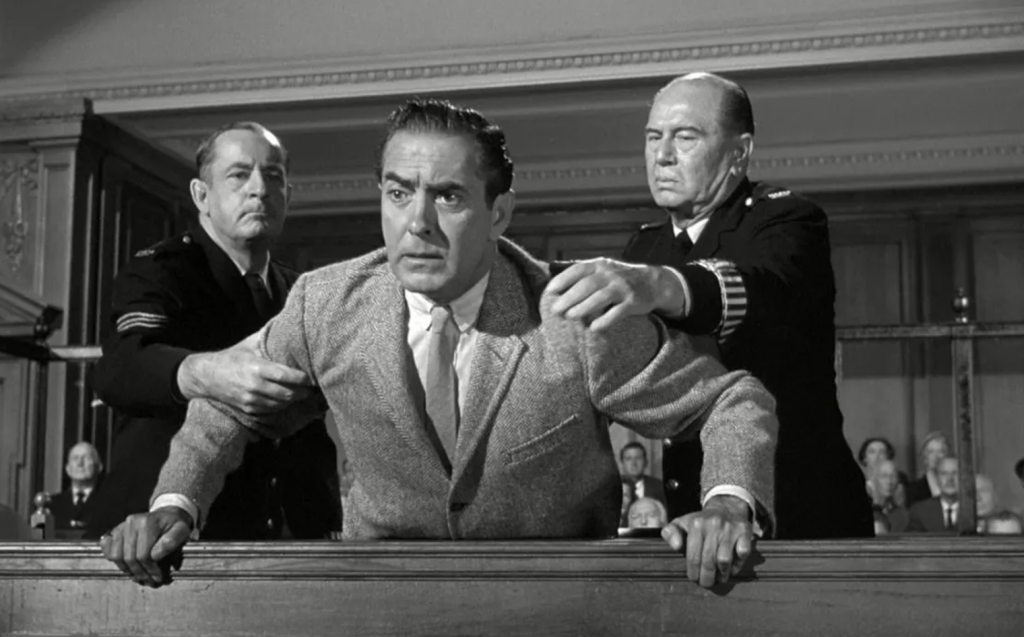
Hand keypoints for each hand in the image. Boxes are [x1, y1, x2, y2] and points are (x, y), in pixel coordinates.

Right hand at [99, 506, 192, 587]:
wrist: (166, 515)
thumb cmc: (174, 525)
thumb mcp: (181, 531)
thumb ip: (171, 542)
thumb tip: (155, 555)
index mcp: (147, 522)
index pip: (143, 554)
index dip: (150, 570)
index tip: (158, 578)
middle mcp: (131, 523)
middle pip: (129, 557)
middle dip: (140, 573)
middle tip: (149, 581)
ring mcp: (121, 526)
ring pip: (117, 556)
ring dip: (127, 570)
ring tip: (139, 576)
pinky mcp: (115, 531)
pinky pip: (108, 549)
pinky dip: (115, 560)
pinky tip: (127, 567)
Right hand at [177, 334, 311, 413]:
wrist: (206, 376)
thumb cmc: (232, 357)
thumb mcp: (249, 344)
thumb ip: (268, 336)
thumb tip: (288, 321)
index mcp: (257, 367)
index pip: (287, 376)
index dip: (303, 378)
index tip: (311, 376)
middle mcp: (255, 386)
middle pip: (288, 394)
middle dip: (303, 391)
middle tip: (311, 387)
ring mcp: (251, 400)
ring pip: (281, 404)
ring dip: (293, 399)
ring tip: (302, 392)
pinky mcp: (248, 409)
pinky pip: (272, 409)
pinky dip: (281, 404)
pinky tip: (286, 398)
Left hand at [546, 259, 684, 330]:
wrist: (652, 282)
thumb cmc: (619, 279)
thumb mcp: (602, 270)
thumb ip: (582, 275)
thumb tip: (553, 286)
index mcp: (599, 265)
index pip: (578, 270)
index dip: (562, 280)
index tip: (549, 292)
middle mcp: (610, 274)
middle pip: (587, 285)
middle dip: (569, 297)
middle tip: (555, 310)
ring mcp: (623, 288)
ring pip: (601, 297)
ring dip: (584, 307)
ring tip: (570, 316)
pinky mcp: (633, 302)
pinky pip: (618, 312)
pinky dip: (606, 320)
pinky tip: (594, 328)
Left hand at [661, 494, 753, 588]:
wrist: (725, 508)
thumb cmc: (700, 522)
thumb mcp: (681, 523)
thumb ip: (670, 533)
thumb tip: (676, 546)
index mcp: (696, 523)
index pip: (693, 556)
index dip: (693, 572)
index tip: (694, 579)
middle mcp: (713, 524)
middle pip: (708, 560)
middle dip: (706, 577)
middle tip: (706, 583)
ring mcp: (730, 528)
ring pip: (724, 560)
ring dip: (722, 574)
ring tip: (719, 577)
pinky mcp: (745, 531)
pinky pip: (743, 553)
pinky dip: (738, 563)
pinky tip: (732, 567)